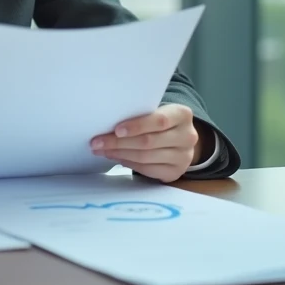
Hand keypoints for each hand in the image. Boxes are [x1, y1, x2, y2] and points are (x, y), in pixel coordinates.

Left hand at [90, 104, 204, 183]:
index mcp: (183, 115)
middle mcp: (187, 136)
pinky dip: (129, 163)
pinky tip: (117, 157)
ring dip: (119, 154)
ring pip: (145, 157)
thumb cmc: (161, 122)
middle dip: (119, 142)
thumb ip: (140, 114)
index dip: (136, 126)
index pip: (159, 121)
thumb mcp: (157, 111)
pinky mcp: (175, 172)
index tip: (116, 130)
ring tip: (102, 150)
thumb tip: (108, 122)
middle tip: (97, 142)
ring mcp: (183, 157)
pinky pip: (147, 169)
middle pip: (148, 141)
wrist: (181, 139)